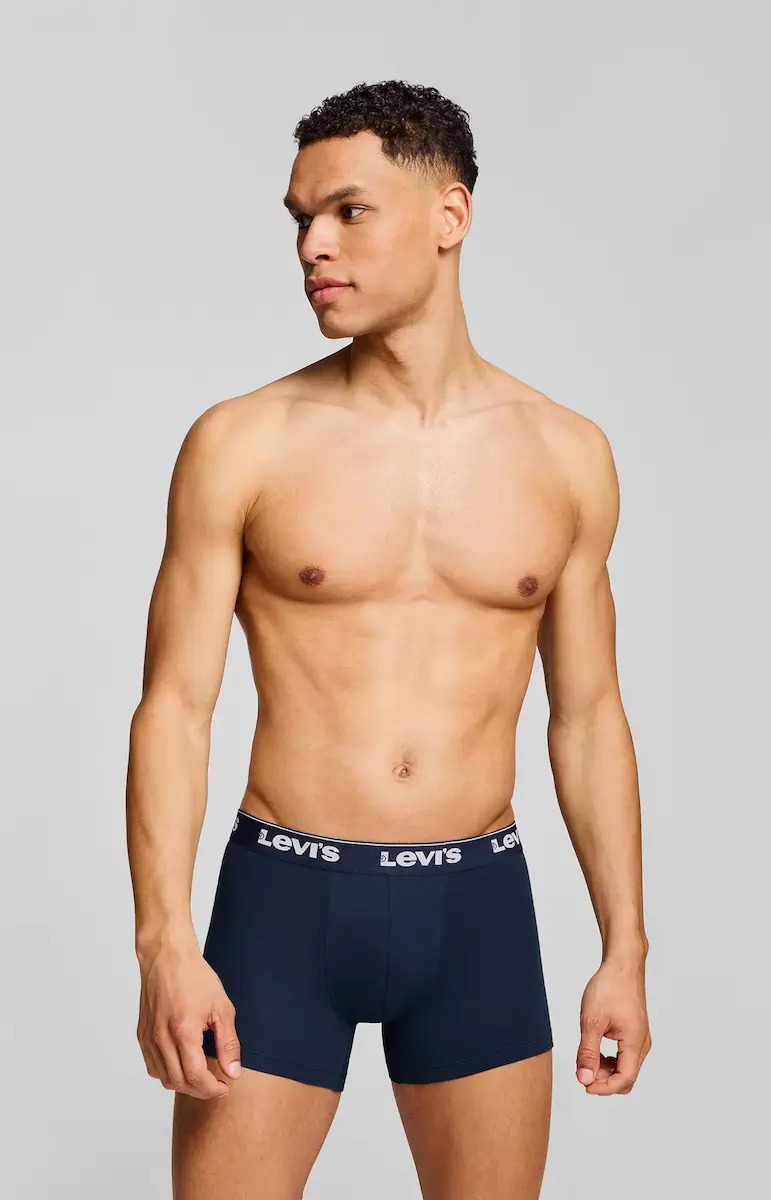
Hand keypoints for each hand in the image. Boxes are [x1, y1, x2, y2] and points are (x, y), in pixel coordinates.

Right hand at [137, 940, 241, 1098]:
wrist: (167, 957)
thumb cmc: (194, 977)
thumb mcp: (221, 1007)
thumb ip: (228, 1043)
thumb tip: (233, 1072)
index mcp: (183, 1031)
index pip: (196, 1077)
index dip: (212, 1089)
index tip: (225, 1086)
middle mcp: (162, 1038)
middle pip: (180, 1082)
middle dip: (201, 1090)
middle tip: (217, 1084)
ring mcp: (149, 1038)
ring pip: (164, 1079)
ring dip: (184, 1085)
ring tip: (201, 1077)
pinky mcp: (142, 1035)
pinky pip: (153, 1067)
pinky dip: (168, 1073)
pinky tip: (182, 1066)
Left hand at [576, 956, 651, 1094]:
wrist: (622, 964)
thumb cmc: (609, 987)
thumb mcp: (591, 1021)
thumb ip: (588, 1052)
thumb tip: (584, 1079)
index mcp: (635, 1042)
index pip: (625, 1078)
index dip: (605, 1088)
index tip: (585, 1085)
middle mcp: (642, 1043)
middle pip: (627, 1077)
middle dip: (605, 1081)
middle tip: (583, 1071)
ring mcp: (640, 1038)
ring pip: (626, 1067)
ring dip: (606, 1070)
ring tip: (587, 1059)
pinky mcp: (635, 1032)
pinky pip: (625, 1056)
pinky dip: (610, 1059)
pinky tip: (595, 1050)